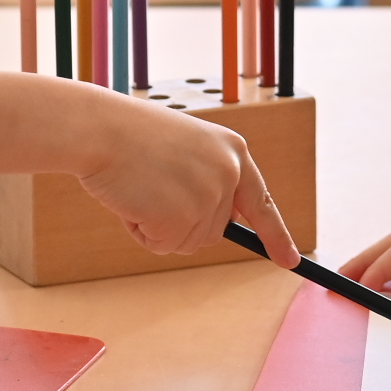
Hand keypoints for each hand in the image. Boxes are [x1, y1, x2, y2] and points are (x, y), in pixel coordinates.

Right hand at [74, 95, 298, 264]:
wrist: (101, 129)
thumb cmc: (130, 136)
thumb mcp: (186, 150)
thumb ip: (208, 181)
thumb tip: (215, 228)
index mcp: (234, 152)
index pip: (261, 203)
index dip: (276, 235)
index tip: (290, 260)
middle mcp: (229, 175)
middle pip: (213, 231)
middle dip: (177, 220)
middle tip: (150, 185)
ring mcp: (209, 197)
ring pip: (186, 241)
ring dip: (156, 225)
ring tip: (139, 187)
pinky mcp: (183, 218)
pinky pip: (162, 245)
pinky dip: (141, 231)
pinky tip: (131, 199)